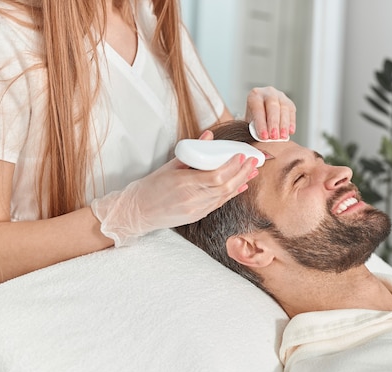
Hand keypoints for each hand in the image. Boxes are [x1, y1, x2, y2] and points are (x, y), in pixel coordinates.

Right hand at [91, 152, 258, 246]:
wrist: (138, 212)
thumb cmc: (150, 187)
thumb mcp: (169, 166)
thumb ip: (192, 152)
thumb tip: (208, 136)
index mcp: (183, 183)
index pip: (216, 176)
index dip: (232, 167)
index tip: (241, 156)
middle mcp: (192, 198)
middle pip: (225, 187)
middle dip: (242, 173)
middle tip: (254, 162)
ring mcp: (196, 209)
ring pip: (225, 196)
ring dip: (240, 183)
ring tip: (251, 172)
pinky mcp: (197, 216)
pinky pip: (219, 203)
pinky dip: (231, 193)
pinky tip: (241, 185)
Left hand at [244, 86, 296, 140]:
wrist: (262, 112)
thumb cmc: (254, 119)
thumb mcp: (249, 122)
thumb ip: (253, 129)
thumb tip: (261, 138)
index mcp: (254, 96)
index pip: (258, 109)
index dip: (261, 124)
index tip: (264, 136)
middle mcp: (268, 93)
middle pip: (272, 107)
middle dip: (273, 123)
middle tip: (274, 136)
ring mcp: (280, 97)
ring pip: (284, 109)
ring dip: (284, 125)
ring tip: (283, 137)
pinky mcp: (289, 103)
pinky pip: (292, 112)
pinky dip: (291, 123)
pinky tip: (290, 132)